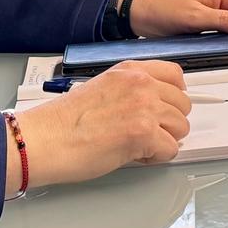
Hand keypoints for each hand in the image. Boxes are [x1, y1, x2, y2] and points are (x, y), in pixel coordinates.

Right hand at [10, 60, 190, 193]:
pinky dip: (156, 158)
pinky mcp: (144, 133)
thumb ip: (131, 91)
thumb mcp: (104, 88)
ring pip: (181, 127)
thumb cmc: (64, 122)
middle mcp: (141, 83)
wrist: (44, 139)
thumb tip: (154, 107)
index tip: (166, 109)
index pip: (175, 75)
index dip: (173, 97)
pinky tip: (135, 156)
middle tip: (147, 134)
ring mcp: (144, 106)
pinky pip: (171, 150)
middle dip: (169, 123)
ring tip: (138, 146)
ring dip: (164, 140)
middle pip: (182, 104)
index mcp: (130, 70)